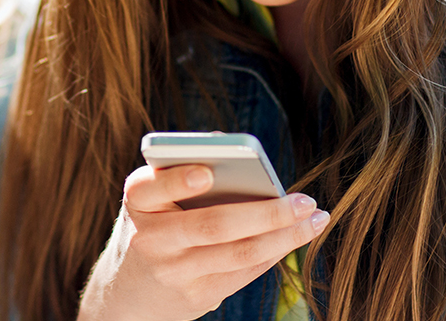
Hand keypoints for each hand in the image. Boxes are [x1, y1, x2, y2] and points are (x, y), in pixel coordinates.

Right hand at [77, 164, 329, 320]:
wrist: (129, 294)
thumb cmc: (154, 225)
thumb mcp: (153, 199)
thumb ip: (184, 173)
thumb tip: (235, 148)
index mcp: (138, 203)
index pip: (152, 188)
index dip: (178, 181)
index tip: (208, 173)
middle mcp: (152, 239)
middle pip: (214, 226)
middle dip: (267, 213)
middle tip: (305, 200)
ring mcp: (175, 272)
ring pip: (239, 253)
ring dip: (285, 236)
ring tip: (316, 219)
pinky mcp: (197, 296)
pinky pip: (245, 272)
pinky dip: (275, 252)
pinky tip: (297, 237)